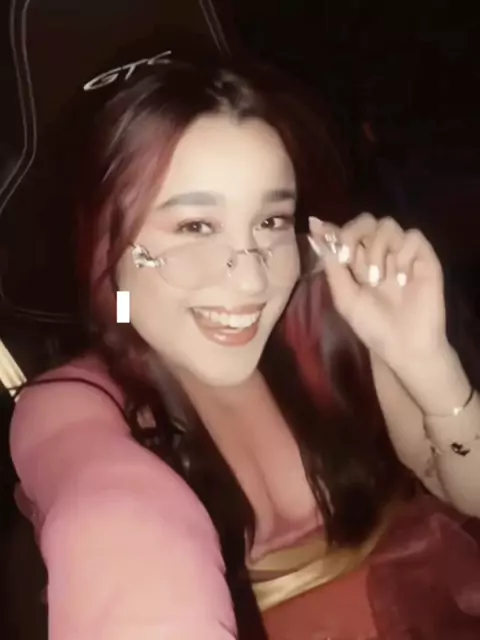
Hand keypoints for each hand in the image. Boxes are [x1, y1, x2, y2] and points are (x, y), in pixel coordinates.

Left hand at [309, 213, 447, 366]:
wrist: (403, 346)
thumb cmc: (372, 326)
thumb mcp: (344, 297)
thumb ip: (332, 264)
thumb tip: (315, 226)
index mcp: (358, 261)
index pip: (344, 232)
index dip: (333, 230)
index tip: (321, 231)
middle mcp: (379, 252)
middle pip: (366, 220)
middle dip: (353, 234)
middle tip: (350, 260)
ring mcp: (402, 253)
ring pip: (387, 224)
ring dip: (377, 249)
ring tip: (377, 279)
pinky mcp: (424, 258)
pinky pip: (413, 236)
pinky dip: (403, 253)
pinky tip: (401, 279)